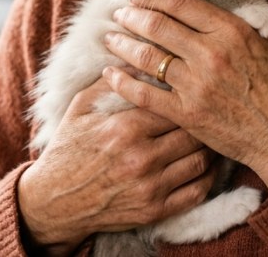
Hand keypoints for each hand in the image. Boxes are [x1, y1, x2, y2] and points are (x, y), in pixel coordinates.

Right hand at [17, 77, 217, 252]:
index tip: (192, 87)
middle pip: (192, 131)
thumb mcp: (81, 108)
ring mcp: (150, 187)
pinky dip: (209, 177)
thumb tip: (137, 56)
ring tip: (212, 134)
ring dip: (210, 146)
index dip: (186, 94)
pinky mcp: (155, 211)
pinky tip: (209, 164)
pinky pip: (196, 192)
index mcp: (126, 127)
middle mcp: (142, 157)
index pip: (173, 103)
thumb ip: (111, 83)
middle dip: (203, 119)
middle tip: (210, 109)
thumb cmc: (69, 149)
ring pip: (200, 160)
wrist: (54, 202)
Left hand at [102, 0, 267, 196]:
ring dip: (122, 44)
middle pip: (158, 24)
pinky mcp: (187, 113)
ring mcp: (197, 84)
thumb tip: (200, 10)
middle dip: (132, 15)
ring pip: (147, 56)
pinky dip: (122, 82)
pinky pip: (144, 94)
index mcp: (231, 30)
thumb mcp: (263, 45)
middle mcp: (211, 53)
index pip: (180, 3)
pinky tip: (110, 74)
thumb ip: (232, 25)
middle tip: (119, 13)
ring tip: (111, 38)